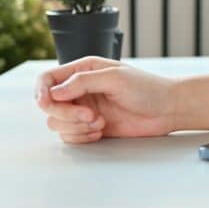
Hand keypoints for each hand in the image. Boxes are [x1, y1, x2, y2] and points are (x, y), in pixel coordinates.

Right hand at [34, 56, 178, 143]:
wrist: (167, 110)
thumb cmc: (147, 88)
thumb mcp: (114, 78)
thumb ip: (82, 82)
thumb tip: (54, 92)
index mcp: (83, 70)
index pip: (47, 80)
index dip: (41, 92)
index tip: (47, 103)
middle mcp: (80, 90)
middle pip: (49, 105)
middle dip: (66, 113)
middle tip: (91, 115)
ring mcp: (84, 110)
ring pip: (57, 122)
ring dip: (76, 126)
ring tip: (100, 123)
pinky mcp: (90, 127)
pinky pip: (70, 136)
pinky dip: (81, 137)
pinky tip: (100, 132)